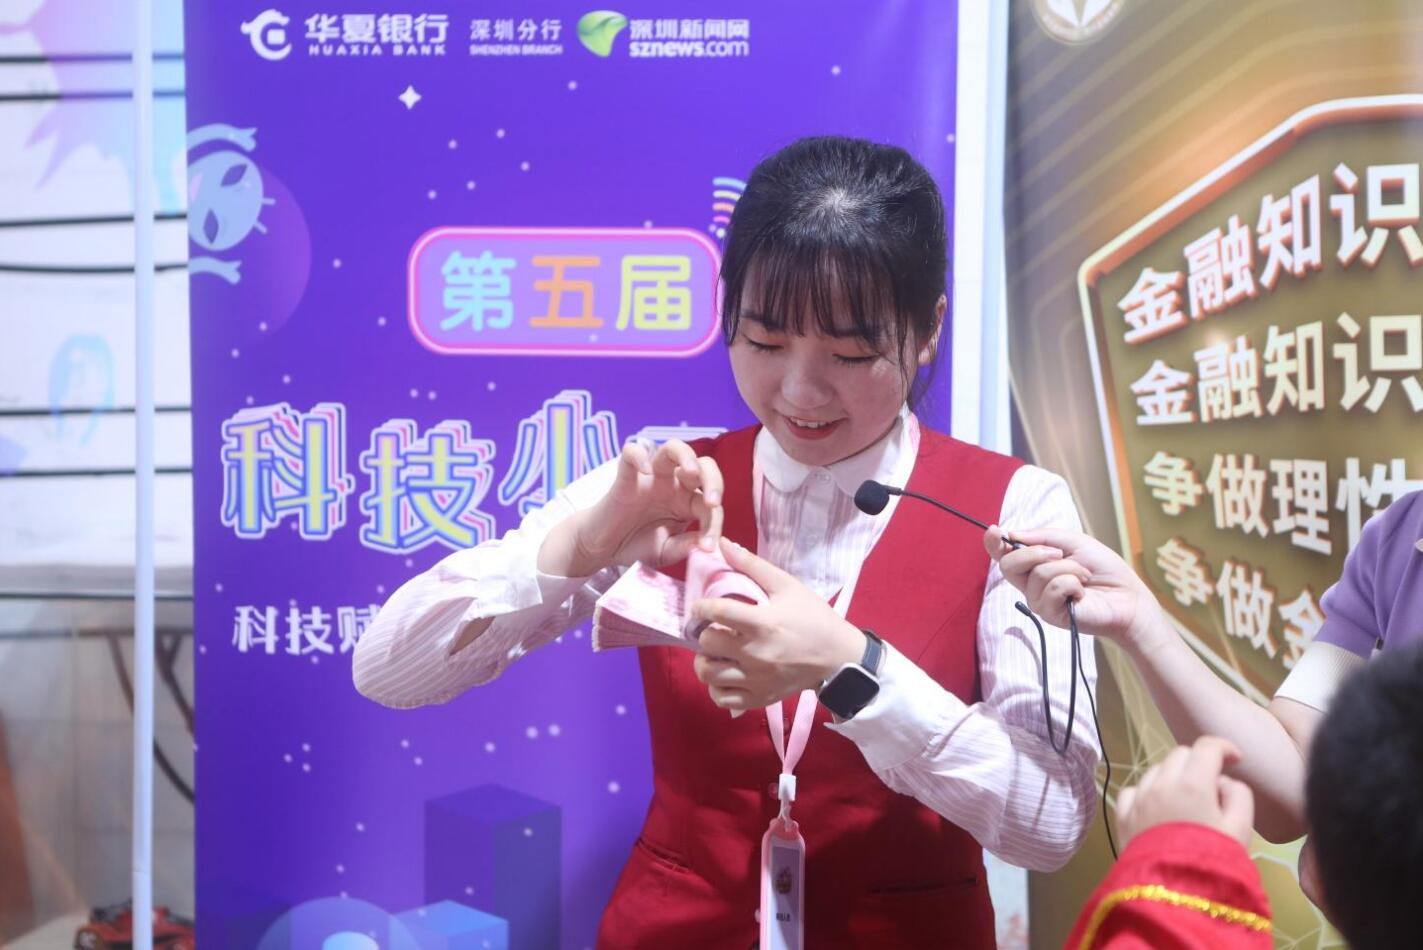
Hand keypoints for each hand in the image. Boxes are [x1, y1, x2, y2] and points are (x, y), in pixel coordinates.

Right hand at [544, 439, 722, 576]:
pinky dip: (638, 455)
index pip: (711, 506)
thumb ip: (684, 547)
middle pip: (703, 465)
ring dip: (686, 456)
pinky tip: (645, 470)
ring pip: (673, 449)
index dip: (714, 525)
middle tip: (712, 502)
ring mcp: (651, 477)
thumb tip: (704, 543)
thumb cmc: (636, 546)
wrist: (604, 547)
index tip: (709, 547)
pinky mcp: (626, 475)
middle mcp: (675, 485)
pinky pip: (631, 453)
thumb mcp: (665, 553)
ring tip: (691, 472)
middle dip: (714, 480)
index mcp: (688, 503)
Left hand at [688, 539, 863, 711]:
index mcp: (762, 623)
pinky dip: (716, 687)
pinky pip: (721, 698)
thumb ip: (752, 565)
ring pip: (707, 674)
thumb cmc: (813, 617)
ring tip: (716, 653)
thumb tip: (723, 544)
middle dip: (705, 633)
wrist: (839, 656)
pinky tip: (724, 674)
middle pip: (707, 644)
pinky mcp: (759, 698)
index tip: (702, 607)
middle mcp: (755, 654)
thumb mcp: (787, 585)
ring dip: (705, 660)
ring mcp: (756, 680)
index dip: (700, 608)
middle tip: (714, 629)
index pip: (716, 613)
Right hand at [983, 525, 1166, 650]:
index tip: (995, 531)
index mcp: (1033, 566)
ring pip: (1039, 573)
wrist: (1126, 595)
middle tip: (1060, 553)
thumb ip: (1043, 537)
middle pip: (1008, 564)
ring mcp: (1039, 601)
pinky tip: (1082, 591)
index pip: (1004, 555)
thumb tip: (1013, 534)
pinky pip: (1054, 588)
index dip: (994, 543)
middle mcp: (1031, 585)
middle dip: (1034, 552)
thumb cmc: (1103, 569)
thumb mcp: (1074, 542)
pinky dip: (1073, 583)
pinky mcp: (1051, 615)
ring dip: (1069, 568)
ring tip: (1084, 576)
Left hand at [1115, 737, 1254, 849]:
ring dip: (1173, 776)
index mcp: (1193, 783)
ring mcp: (1138, 798)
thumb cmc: (1213, 861)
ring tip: (1186, 800)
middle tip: (1212, 786)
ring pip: (1155, 769)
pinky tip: (1157, 807)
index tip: (1236, 759)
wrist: (1174, 896)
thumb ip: (1239, 796)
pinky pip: (1133, 790)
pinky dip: (1147, 791)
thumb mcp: (1240, 829)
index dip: (1224, 747)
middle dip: (1199, 762)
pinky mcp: (1122, 815)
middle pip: (1180, 754)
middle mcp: (1161, 784)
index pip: (1207, 746)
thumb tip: (1223, 782)